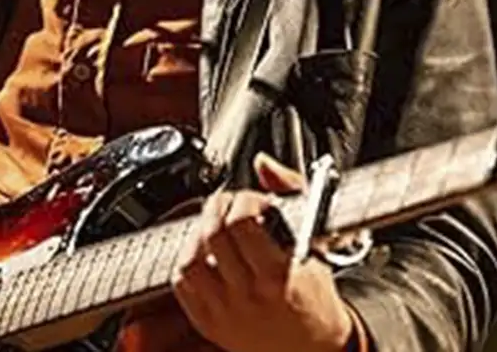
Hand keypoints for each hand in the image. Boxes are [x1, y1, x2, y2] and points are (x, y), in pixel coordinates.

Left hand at [170, 153, 357, 351]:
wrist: (312, 347)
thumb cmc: (313, 293)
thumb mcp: (315, 241)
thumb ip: (291, 194)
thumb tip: (263, 164)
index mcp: (278, 273)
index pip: (241, 222)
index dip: (242, 200)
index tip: (253, 200)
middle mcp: (248, 294)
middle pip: (212, 234)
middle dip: (218, 207)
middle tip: (229, 205)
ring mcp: (224, 310)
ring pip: (190, 258)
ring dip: (198, 234)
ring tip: (215, 229)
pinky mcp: (207, 321)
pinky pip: (181, 283)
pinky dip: (187, 261)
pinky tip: (205, 255)